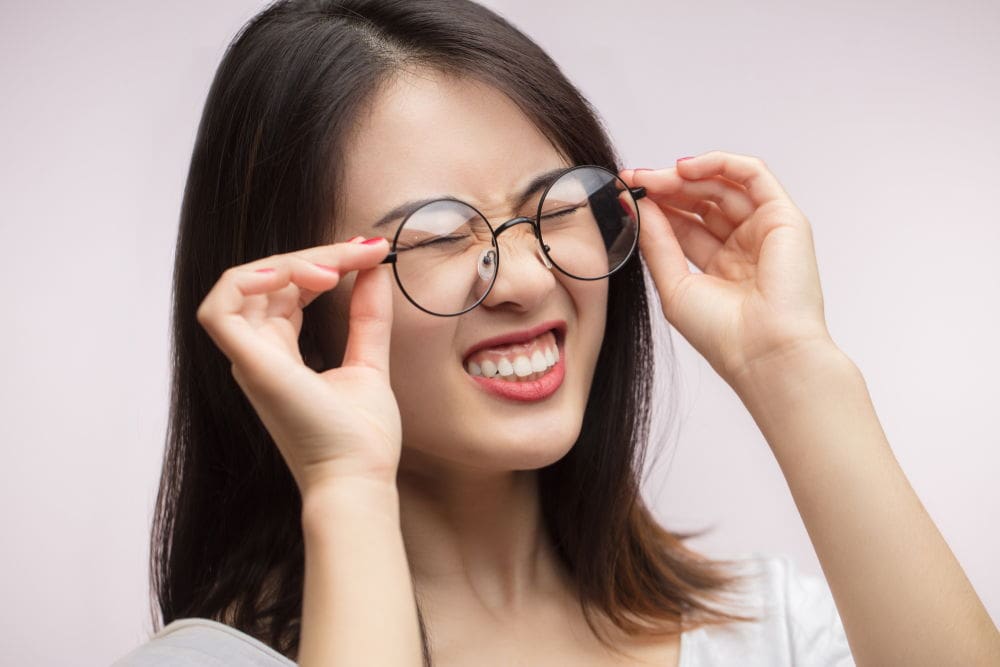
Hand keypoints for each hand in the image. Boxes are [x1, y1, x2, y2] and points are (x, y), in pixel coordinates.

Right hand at [195, 237, 400, 495]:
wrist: (359, 479)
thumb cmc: (361, 439)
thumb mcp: (368, 362)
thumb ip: (368, 316)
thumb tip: (375, 270)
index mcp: (280, 352)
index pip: (289, 287)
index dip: (325, 260)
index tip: (373, 251)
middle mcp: (258, 352)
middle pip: (269, 279)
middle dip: (318, 254)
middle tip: (366, 250)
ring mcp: (249, 359)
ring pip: (244, 283)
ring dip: (289, 262)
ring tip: (335, 269)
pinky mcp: (250, 365)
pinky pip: (220, 307)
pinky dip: (248, 280)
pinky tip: (296, 275)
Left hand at [620, 151, 836, 386]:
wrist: (763, 352)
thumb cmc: (722, 334)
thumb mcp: (674, 285)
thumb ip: (656, 243)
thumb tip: (633, 206)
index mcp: (719, 266)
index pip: (683, 224)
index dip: (655, 206)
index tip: (624, 194)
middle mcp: (743, 245)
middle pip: (701, 201)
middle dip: (665, 187)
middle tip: (634, 180)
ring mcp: (764, 230)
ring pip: (723, 185)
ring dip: (685, 176)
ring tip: (654, 178)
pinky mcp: (784, 217)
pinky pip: (753, 174)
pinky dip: (719, 163)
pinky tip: (685, 168)